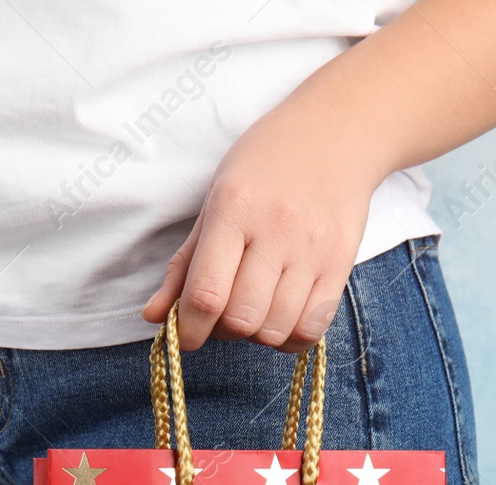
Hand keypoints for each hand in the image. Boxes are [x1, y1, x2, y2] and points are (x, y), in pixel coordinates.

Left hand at [141, 97, 381, 353]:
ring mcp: (313, 250)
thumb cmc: (266, 165)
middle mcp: (276, 230)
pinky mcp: (341, 264)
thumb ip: (185, 264)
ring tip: (254, 309)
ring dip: (256, 334)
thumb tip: (155, 316)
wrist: (336, 134)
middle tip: (221, 313)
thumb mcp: (216, 200)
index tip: (185, 336)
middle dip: (222, 331)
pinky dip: (289, 338)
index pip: (206, 293)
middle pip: (241, 319)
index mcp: (234, 209)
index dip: (188, 330)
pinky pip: (312, 329)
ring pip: (275, 330)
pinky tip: (281, 318)